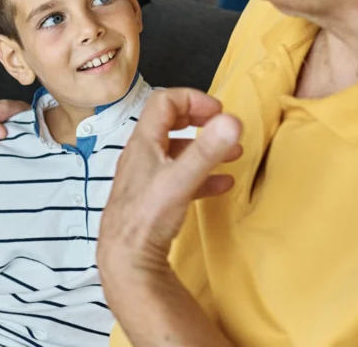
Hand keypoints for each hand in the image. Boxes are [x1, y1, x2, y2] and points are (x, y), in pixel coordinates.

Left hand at [98, 89, 241, 278]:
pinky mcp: (153, 198)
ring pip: (177, 152)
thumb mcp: (180, 180)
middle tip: (223, 126)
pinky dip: (201, 175)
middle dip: (200, 119)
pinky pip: (180, 178)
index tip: (219, 111)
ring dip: (204, 149)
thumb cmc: (145, 217)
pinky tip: (221, 185)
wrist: (125, 259)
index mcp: (144, 142)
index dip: (192, 98)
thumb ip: (207, 150)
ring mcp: (147, 177)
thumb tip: (232, 120)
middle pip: (170, 122)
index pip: (164, 101)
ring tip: (232, 154)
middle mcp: (142, 155)